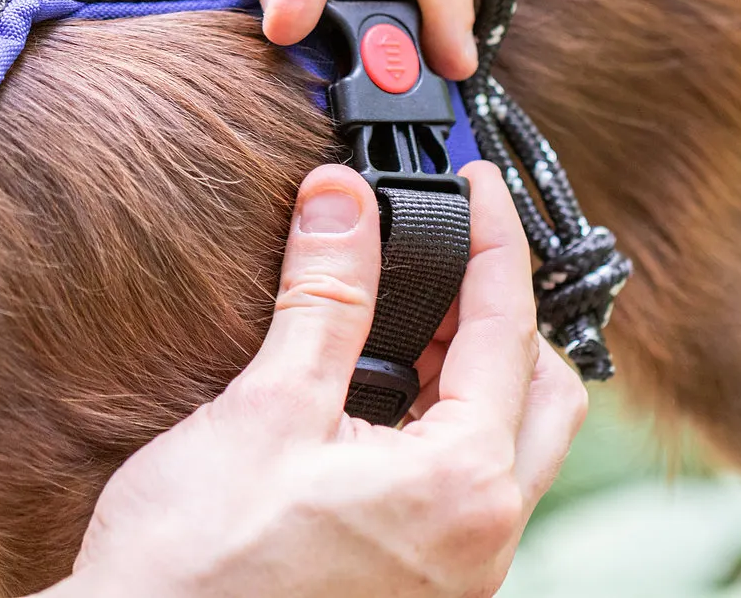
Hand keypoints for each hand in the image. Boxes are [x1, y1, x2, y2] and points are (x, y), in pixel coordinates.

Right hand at [41, 161, 586, 597]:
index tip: (475, 183)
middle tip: (452, 254)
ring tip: (411, 313)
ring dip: (478, 370)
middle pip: (542, 391)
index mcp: (463, 488)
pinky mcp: (420, 584)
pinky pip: (468, 484)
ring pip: (511, 443)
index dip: (495, 239)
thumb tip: (342, 202)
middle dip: (507, 312)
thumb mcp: (268, 410)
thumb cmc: (197, 568)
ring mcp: (457, 571)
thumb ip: (323, 297)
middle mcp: (481, 537)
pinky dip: (445, 423)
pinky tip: (383, 394)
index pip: (510, 328)